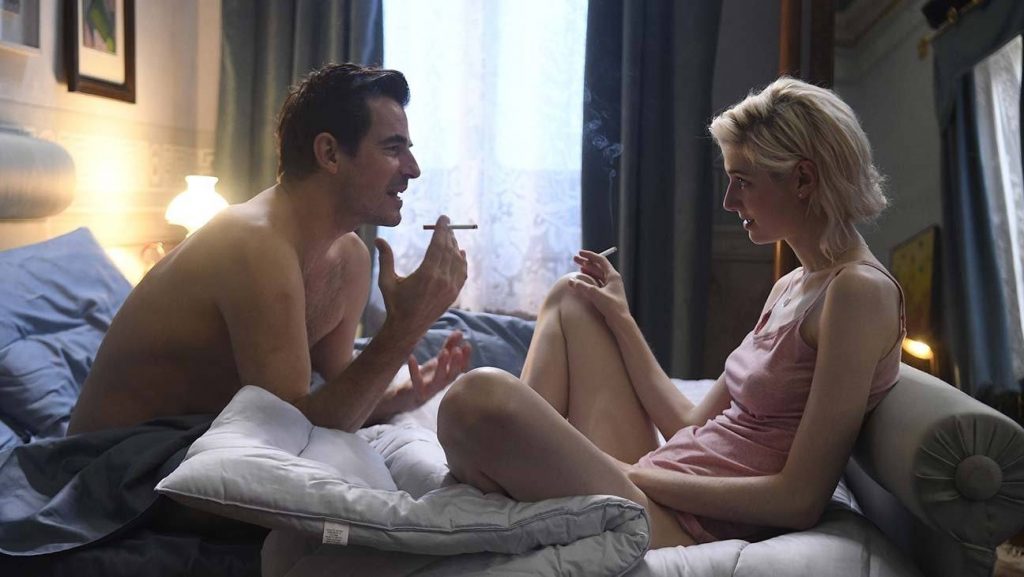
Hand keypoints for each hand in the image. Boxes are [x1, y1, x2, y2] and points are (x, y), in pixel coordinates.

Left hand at [371, 331, 472, 420]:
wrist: (406, 397)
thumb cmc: (425, 378)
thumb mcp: (438, 361)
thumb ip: (449, 347)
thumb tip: (460, 332)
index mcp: (447, 376)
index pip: (460, 368)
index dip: (465, 358)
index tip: (467, 344)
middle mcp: (441, 384)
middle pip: (451, 375)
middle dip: (456, 363)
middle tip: (458, 350)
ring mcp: (430, 389)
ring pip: (438, 379)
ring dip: (441, 366)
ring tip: (444, 352)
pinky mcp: (417, 392)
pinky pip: (416, 381)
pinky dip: (414, 370)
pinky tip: (411, 357)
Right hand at [375, 215, 467, 335]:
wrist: (408, 327)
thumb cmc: (395, 303)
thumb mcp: (386, 281)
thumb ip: (386, 258)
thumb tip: (379, 239)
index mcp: (426, 274)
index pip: (438, 244)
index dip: (441, 229)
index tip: (443, 218)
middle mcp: (441, 280)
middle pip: (449, 250)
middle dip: (449, 234)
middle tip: (447, 224)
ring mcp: (450, 288)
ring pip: (458, 260)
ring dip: (455, 246)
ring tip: (451, 237)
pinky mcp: (454, 294)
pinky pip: (462, 273)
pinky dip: (463, 262)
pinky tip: (461, 254)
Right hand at [567, 249, 629, 320]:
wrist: (620, 321)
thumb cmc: (611, 306)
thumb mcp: (594, 294)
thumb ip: (581, 286)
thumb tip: (570, 281)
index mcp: (613, 276)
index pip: (600, 260)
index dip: (590, 256)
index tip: (579, 253)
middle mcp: (613, 280)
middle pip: (598, 267)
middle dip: (586, 262)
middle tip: (575, 259)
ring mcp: (611, 288)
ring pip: (598, 275)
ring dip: (588, 271)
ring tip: (579, 268)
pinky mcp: (608, 295)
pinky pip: (597, 284)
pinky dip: (590, 281)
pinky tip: (584, 282)